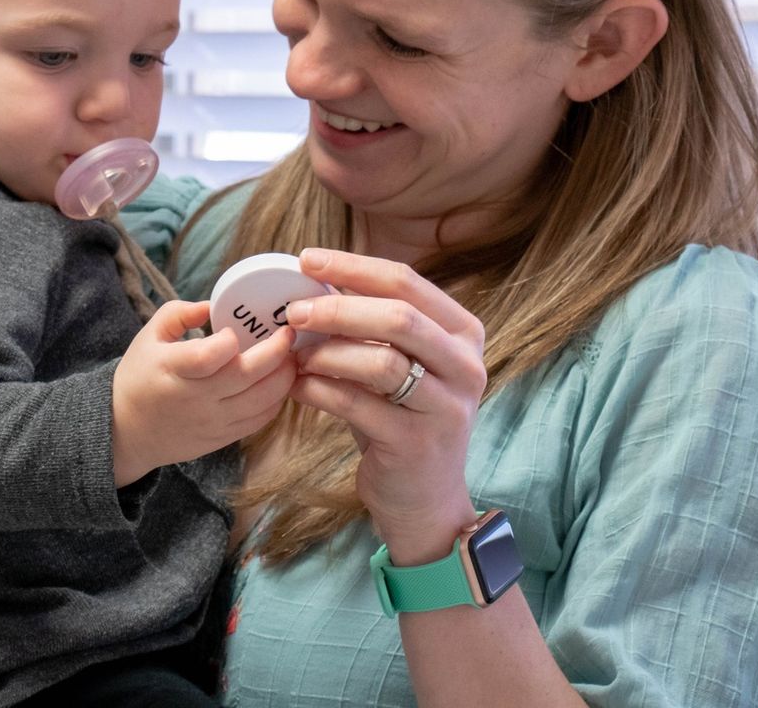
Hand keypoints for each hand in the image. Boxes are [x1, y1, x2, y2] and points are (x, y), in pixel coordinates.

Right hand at [112, 299, 297, 485]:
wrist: (126, 431)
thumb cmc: (139, 376)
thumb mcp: (148, 336)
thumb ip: (178, 313)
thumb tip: (213, 305)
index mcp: (172, 369)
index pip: (207, 357)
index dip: (227, 342)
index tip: (234, 331)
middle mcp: (194, 398)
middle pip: (245, 376)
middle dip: (276, 352)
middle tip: (288, 333)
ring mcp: (211, 421)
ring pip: (260, 401)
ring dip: (283, 376)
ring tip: (290, 356)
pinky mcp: (222, 437)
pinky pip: (259, 420)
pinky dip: (276, 400)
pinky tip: (279, 382)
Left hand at [283, 249, 486, 563]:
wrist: (425, 499)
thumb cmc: (403, 419)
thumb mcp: (401, 366)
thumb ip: (373, 327)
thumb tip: (314, 282)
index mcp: (462, 332)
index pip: (407, 282)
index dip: (353, 266)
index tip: (307, 259)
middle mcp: (465, 365)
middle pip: (398, 316)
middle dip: (338, 308)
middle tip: (293, 311)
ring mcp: (446, 406)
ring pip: (381, 361)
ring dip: (327, 353)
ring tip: (296, 356)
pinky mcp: (418, 443)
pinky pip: (360, 406)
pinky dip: (321, 391)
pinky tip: (299, 388)